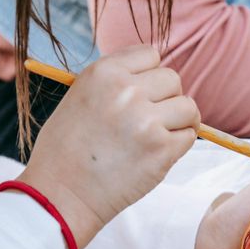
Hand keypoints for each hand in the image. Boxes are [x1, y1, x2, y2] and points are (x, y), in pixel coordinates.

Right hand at [16, 45, 198, 248]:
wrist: (61, 194)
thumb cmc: (67, 149)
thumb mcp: (81, 97)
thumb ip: (116, 81)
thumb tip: (155, 76)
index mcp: (103, 72)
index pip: (151, 54)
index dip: (150, 76)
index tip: (141, 95)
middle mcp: (126, 91)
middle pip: (173, 79)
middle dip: (166, 99)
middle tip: (149, 121)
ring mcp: (146, 120)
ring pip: (188, 107)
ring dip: (180, 121)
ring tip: (158, 137)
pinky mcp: (161, 150)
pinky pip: (189, 137)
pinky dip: (178, 146)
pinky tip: (156, 154)